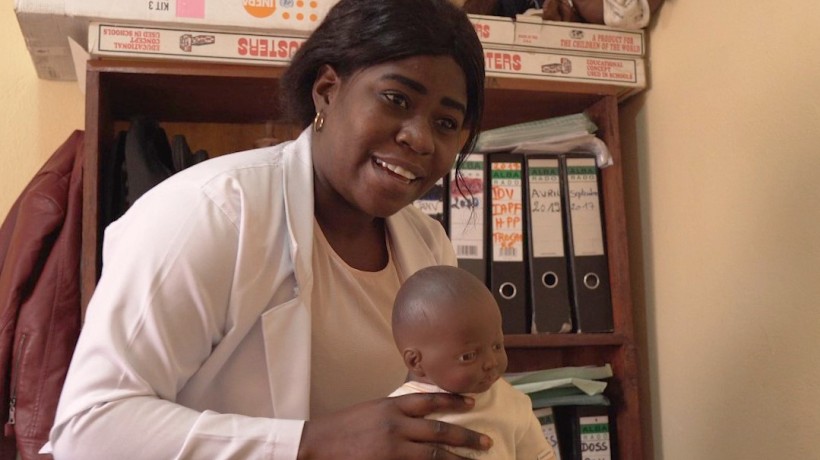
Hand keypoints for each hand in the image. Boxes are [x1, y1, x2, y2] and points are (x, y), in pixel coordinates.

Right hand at [297, 393, 492, 458]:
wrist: (315, 445)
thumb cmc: (343, 427)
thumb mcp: (372, 410)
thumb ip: (397, 412)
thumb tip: (423, 414)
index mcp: (391, 407)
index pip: (430, 400)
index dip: (453, 401)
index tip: (473, 402)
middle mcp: (395, 426)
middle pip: (439, 431)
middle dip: (466, 437)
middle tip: (487, 442)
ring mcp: (391, 450)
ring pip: (433, 456)